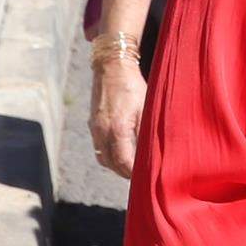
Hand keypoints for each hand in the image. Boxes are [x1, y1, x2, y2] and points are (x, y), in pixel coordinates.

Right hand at [88, 53, 146, 178]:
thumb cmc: (133, 87)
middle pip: (111, 164)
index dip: (134, 173)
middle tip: (140, 178)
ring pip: (102, 157)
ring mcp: (95, 128)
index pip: (124, 162)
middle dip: (125, 173)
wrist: (111, 68)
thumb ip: (147, 132)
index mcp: (118, 129)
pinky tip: (121, 153)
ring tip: (131, 168)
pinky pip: (99, 147)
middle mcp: (102, 131)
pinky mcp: (92, 124)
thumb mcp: (146, 109)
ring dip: (116, 166)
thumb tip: (153, 153)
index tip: (145, 178)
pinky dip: (109, 155)